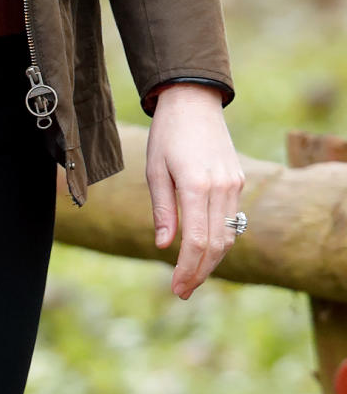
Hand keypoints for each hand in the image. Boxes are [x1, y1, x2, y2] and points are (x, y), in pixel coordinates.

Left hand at [145, 84, 245, 299]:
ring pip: (228, 236)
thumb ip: (163, 209)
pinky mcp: (238, 181)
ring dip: (212, 261)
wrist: (194, 101)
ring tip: (192, 277)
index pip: (197, 241)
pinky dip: (219, 241)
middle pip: (217, 245)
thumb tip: (164, 246)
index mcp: (197, 185)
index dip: (187, 269)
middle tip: (182, 291)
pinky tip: (203, 252)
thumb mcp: (155, 170)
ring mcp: (234, 185)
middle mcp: (222, 187)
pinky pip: (231, 220)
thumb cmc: (167, 135)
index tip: (176, 288)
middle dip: (200, 272)